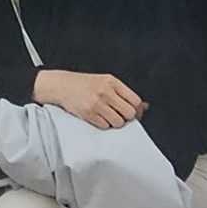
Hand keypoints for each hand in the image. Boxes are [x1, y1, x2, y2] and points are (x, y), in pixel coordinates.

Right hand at [29, 68, 146, 129]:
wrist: (62, 85)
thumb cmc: (85, 84)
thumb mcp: (106, 82)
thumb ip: (124, 93)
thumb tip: (145, 106)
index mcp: (112, 81)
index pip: (135, 100)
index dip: (136, 109)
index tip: (133, 111)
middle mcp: (105, 91)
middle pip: (129, 113)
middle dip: (126, 117)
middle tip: (119, 114)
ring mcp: (97, 103)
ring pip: (118, 122)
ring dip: (115, 122)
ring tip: (107, 115)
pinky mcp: (88, 114)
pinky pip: (105, 126)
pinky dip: (103, 124)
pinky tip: (98, 117)